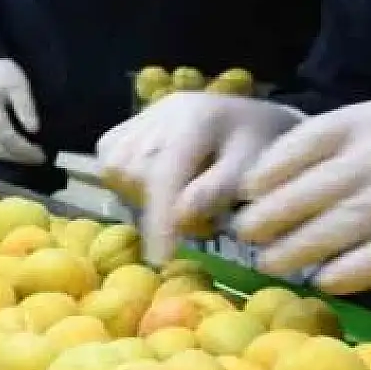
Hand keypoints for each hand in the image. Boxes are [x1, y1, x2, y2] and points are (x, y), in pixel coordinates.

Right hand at [0, 58, 44, 165]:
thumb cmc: (5, 75)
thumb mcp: (19, 85)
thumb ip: (25, 106)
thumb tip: (33, 130)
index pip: (8, 137)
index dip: (25, 149)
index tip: (42, 154)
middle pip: (0, 148)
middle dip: (21, 156)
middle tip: (41, 158)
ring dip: (12, 158)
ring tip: (30, 158)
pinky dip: (3, 154)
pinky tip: (16, 154)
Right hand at [96, 92, 303, 263]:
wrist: (258, 120)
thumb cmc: (262, 149)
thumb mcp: (252, 170)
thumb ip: (219, 190)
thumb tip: (180, 215)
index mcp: (197, 119)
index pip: (165, 174)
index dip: (159, 218)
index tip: (159, 258)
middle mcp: (162, 112)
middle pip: (134, 172)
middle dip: (156, 206)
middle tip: (195, 222)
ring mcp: (144, 115)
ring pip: (114, 166)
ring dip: (137, 193)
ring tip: (175, 197)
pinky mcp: (132, 122)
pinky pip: (108, 156)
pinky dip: (122, 177)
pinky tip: (151, 181)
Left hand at [235, 92, 370, 292]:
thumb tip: (314, 162)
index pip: (304, 141)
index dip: (268, 170)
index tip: (246, 191)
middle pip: (306, 189)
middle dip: (267, 216)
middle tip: (244, 237)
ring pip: (329, 228)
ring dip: (292, 250)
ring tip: (270, 264)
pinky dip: (341, 275)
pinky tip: (324, 283)